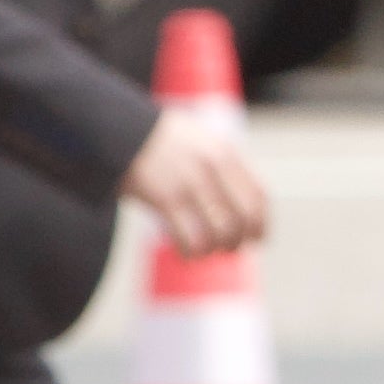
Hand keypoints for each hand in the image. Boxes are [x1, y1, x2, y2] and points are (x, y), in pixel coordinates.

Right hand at [123, 116, 269, 261]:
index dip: (262, 222)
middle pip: (244, 217)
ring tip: (206, 249)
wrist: (120, 130)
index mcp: (226, 153)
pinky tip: (187, 252)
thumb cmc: (158, 138)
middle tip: (231, 249)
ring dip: (216, 247)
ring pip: (221, 231)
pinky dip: (192, 251)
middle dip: (241, 239)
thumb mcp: (201, 140)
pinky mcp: (166, 199)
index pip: (258, 195)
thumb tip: (234, 198)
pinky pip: (190, 237)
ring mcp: (192, 184)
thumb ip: (220, 164)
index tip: (259, 237)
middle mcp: (214, 168)